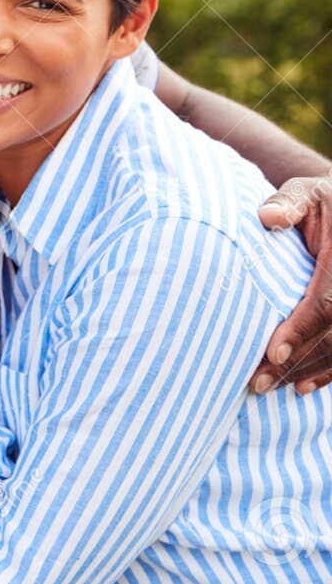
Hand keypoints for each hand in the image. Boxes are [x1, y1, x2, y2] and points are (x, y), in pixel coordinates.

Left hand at [251, 176, 331, 394]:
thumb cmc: (320, 203)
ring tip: (275, 389)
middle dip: (299, 360)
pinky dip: (329, 370)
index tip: (271, 353)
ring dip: (312, 371)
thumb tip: (268, 217)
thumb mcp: (306, 194)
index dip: (301, 330)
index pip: (328, 302)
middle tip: (259, 384)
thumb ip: (288, 203)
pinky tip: (304, 387)